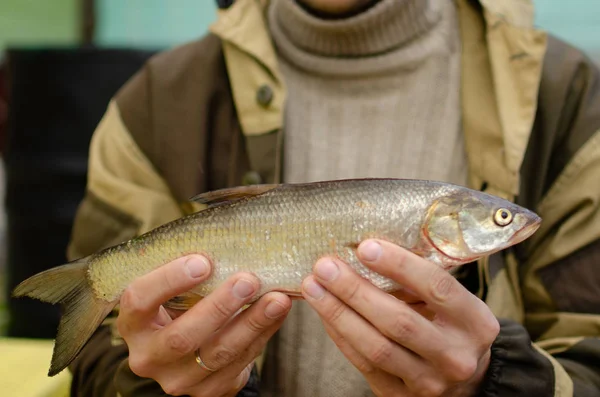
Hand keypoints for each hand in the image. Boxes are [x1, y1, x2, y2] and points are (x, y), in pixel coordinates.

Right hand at [116, 255, 291, 395]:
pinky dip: (262, 335)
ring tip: (277, 298)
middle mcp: (149, 357)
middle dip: (219, 307)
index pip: (140, 300)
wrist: (186, 354)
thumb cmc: (181, 306)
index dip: (169, 280)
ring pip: (218, 353)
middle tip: (248, 280)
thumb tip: (232, 234)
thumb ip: (189, 268)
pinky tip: (277, 313)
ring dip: (252, 323)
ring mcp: (178, 379)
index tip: (202, 261)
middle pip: (182, 337)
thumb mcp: (172, 289)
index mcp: (133, 323)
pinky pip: (240, 364)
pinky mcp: (209, 391)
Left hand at [301, 239, 499, 396]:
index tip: (365, 247)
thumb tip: (368, 246)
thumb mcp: (453, 302)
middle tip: (325, 266)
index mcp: (475, 323)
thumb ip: (421, 279)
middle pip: (399, 322)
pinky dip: (340, 335)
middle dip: (355, 291)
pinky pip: (364, 364)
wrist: (464, 381)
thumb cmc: (450, 326)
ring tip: (313, 287)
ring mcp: (429, 382)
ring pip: (376, 347)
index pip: (437, 288)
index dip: (400, 266)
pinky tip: (324, 312)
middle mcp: (456, 356)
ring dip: (338, 314)